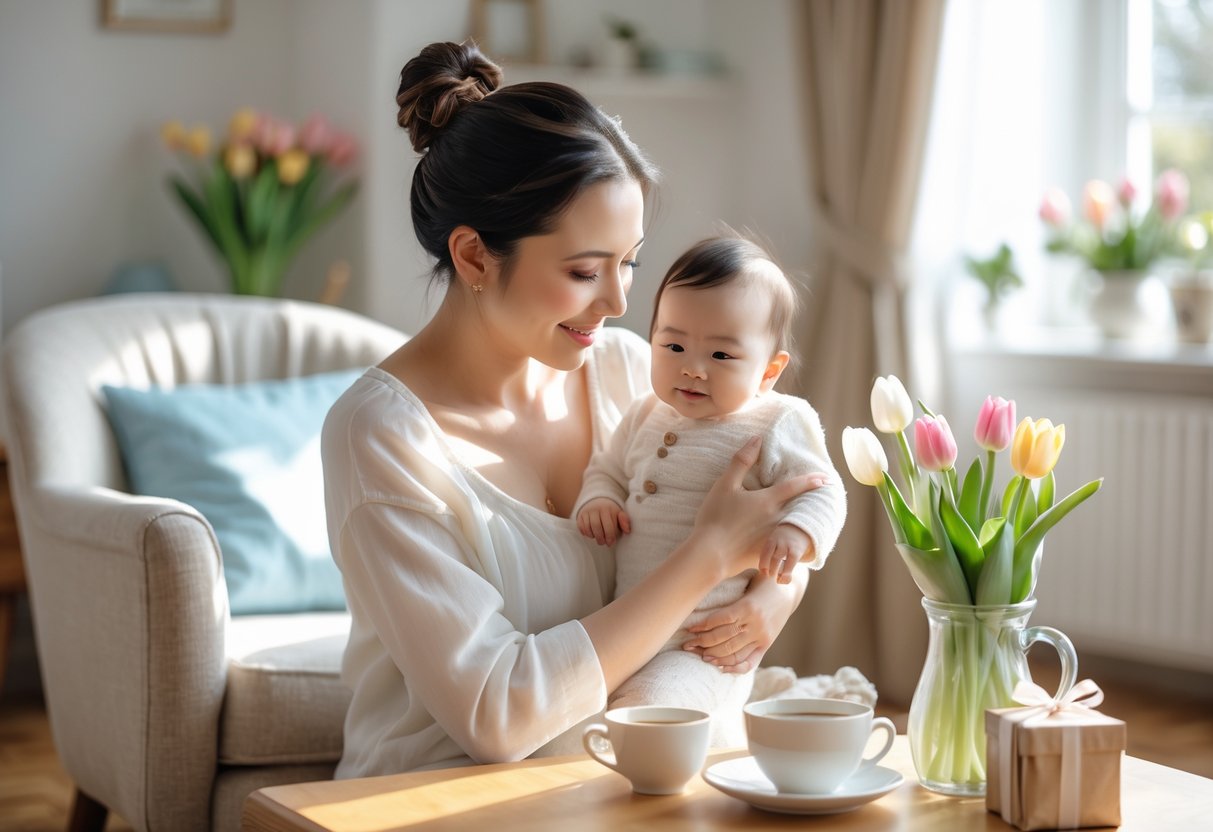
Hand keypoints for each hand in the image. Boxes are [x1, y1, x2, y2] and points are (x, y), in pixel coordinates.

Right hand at [576, 497, 630, 545]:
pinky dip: (586, 533)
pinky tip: (591, 534)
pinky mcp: (580, 515)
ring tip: (598, 539)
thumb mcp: (619, 513)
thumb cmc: (610, 511)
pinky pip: (581, 527)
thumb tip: (628, 531)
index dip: (610, 536)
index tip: (611, 543)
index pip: (608, 526)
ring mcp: (586, 512)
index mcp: (607, 509)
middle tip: (603, 543)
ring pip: (588, 528)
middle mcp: (595, 509)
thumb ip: (624, 521)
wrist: (598, 500)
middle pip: (597, 527)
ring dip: (593, 536)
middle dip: (600, 538)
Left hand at [682, 570, 807, 672]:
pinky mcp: (766, 644)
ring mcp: (761, 636)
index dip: (702, 626)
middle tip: (687, 645)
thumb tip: (700, 594)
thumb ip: (729, 594)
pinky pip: (749, 662)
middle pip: (723, 638)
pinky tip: (720, 667)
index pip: (719, 620)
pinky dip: (734, 667)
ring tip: (699, 654)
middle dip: (702, 643)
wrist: (789, 590)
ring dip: (713, 655)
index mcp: (747, 606)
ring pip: (733, 652)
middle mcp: (755, 624)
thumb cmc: (763, 581)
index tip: (689, 629)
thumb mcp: (747, 582)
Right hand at [691, 437, 828, 576]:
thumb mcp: (725, 485)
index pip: (795, 487)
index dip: (811, 480)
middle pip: (799, 509)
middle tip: (822, 501)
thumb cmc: (715, 517)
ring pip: (791, 530)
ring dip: (800, 525)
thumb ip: (741, 461)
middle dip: (811, 505)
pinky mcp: (765, 556)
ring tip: (805, 523)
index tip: (825, 478)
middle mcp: (775, 519)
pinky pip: (781, 550)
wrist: (709, 554)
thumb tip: (757, 439)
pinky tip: (785, 550)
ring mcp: (772, 539)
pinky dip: (786, 547)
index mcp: (768, 501)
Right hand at [759, 524, 813, 583]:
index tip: (781, 581)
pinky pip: (764, 550)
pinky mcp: (770, 540)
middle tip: (773, 578)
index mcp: (796, 549)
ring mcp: (777, 541)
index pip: (791, 560)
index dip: (786, 571)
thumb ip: (790, 568)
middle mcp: (786, 544)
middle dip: (773, 570)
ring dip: (765, 565)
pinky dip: (762, 560)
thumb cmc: (796, 549)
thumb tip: (781, 581)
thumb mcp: (798, 557)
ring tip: (765, 574)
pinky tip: (762, 568)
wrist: (796, 529)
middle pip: (777, 558)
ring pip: (768, 553)